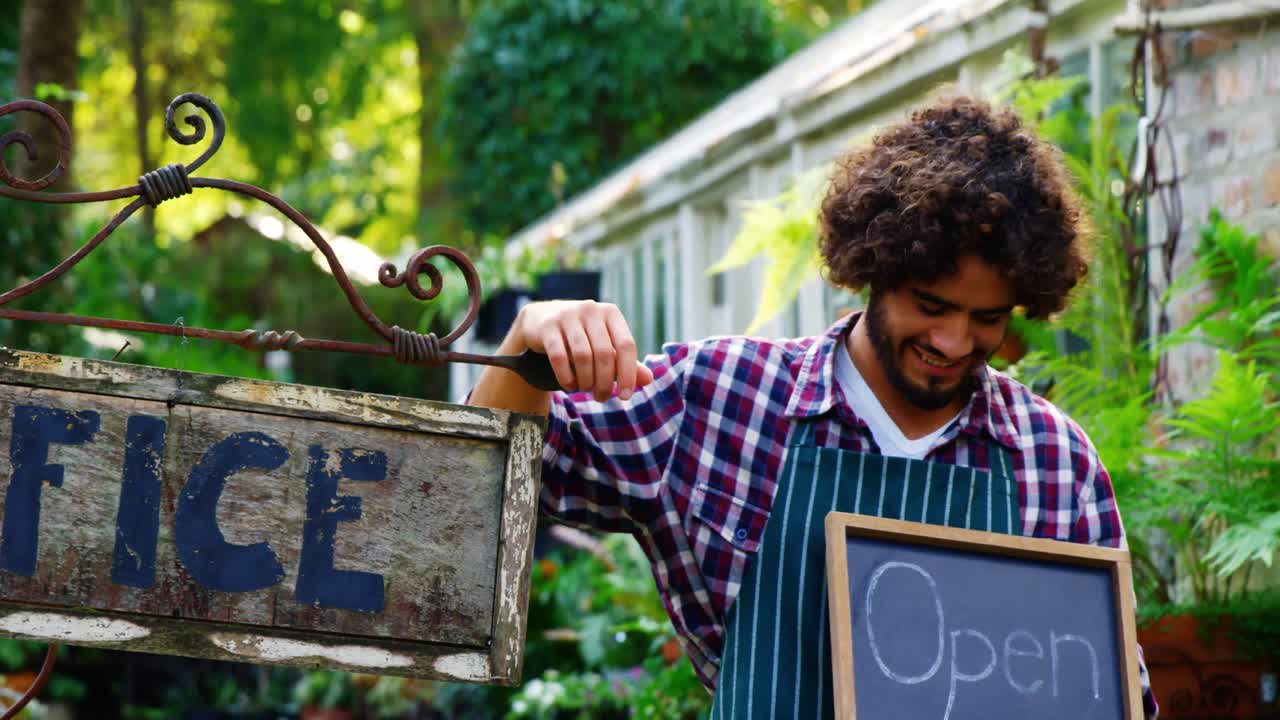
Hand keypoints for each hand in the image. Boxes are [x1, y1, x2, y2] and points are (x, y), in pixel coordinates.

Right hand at [515, 300, 654, 400]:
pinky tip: (569, 385)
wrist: (540, 319)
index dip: (628, 374)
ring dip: (585, 381)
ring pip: (582, 356)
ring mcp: (567, 315)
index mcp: (611, 313)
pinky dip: (566, 377)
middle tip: (601, 398)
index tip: (625, 396)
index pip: (626, 345)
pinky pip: (559, 357)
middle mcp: (591, 310)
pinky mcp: (547, 326)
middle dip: (604, 382)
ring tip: (584, 390)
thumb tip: (648, 380)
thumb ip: (625, 363)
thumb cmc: (582, 336)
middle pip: (604, 353)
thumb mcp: (605, 345)